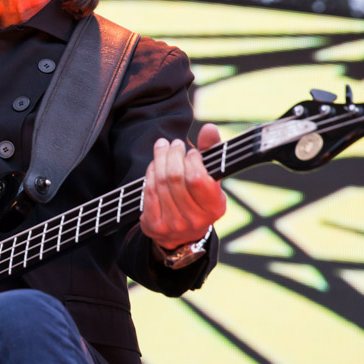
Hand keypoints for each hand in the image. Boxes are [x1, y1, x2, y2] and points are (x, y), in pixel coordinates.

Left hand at [140, 123, 226, 251]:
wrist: (183, 235)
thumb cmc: (199, 198)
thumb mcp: (211, 178)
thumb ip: (211, 151)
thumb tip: (209, 128)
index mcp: (215, 208)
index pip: (198, 179)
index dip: (192, 160)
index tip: (192, 152)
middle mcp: (195, 220)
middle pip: (175, 178)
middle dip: (173, 155)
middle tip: (175, 144)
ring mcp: (173, 224)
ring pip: (160, 183)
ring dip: (160, 159)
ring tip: (163, 147)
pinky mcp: (155, 225)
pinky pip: (148, 192)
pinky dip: (150, 174)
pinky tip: (155, 164)